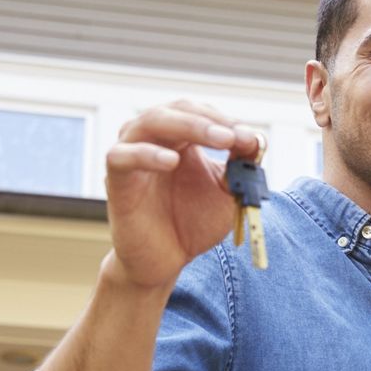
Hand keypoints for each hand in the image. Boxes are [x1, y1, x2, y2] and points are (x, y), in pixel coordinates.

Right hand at [103, 102, 264, 292]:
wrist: (167, 261)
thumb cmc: (193, 224)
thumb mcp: (225, 193)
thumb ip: (238, 166)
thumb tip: (253, 138)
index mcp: (178, 137)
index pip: (199, 112)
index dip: (225, 120)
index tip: (251, 138)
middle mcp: (152, 139)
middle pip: (176, 109)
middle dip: (209, 120)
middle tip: (234, 135)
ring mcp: (131, 156)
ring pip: (149, 122)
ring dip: (186, 126)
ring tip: (217, 139)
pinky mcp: (117, 181)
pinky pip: (121, 156)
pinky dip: (146, 154)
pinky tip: (172, 161)